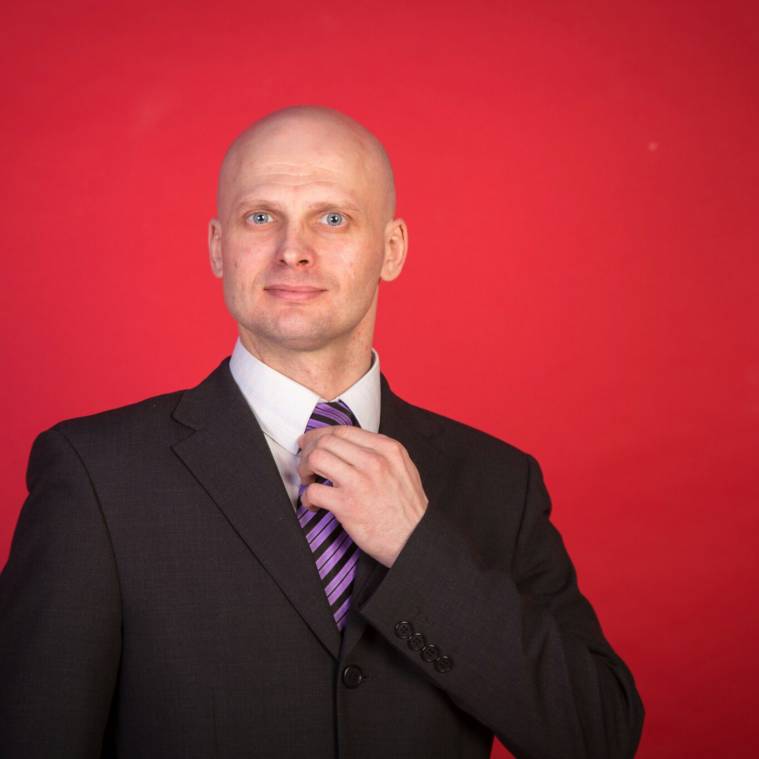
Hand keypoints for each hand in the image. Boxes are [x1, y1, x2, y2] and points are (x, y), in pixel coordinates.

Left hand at [296, 426, 428, 567]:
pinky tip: (313, 503)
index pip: (343, 430)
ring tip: (309, 479)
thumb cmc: (408, 509)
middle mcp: (373, 461)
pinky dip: (308, 497)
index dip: (321, 435)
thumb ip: (380, 453)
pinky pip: (314, 491)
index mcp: (387, 450)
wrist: (414, 538)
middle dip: (309, 450)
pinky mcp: (347, 505)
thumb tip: (350, 447)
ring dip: (305, 468)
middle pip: (326, 441)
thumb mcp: (403, 468)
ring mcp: (360, 482)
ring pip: (317, 458)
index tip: (313, 442)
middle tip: (306, 463)